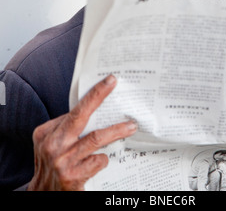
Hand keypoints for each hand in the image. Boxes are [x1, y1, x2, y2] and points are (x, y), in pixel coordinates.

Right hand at [27, 75, 136, 190]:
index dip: (94, 94)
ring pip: (95, 138)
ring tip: (131, 126)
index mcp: (46, 133)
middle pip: (80, 115)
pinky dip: (104, 158)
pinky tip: (104, 160)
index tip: (110, 80)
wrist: (43, 197)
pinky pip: (97, 161)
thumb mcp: (52, 145)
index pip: (75, 109)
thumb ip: (67, 130)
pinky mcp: (71, 176)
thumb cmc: (52, 167)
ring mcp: (61, 161)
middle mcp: (52, 145)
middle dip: (99, 96)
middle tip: (114, 84)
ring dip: (116, 131)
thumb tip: (95, 111)